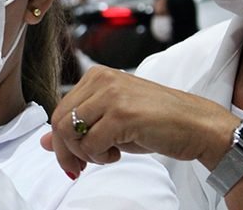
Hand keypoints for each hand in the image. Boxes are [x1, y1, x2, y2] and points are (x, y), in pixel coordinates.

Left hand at [42, 66, 239, 177]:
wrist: (197, 125)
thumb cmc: (157, 121)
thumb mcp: (112, 120)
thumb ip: (79, 126)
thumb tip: (45, 142)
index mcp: (97, 76)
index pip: (59, 110)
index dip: (60, 141)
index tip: (74, 159)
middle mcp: (101, 80)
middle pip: (59, 122)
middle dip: (66, 152)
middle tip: (82, 167)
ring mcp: (112, 96)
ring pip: (70, 133)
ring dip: (85, 154)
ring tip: (107, 155)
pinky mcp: (122, 115)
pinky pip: (90, 145)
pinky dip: (100, 158)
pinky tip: (118, 153)